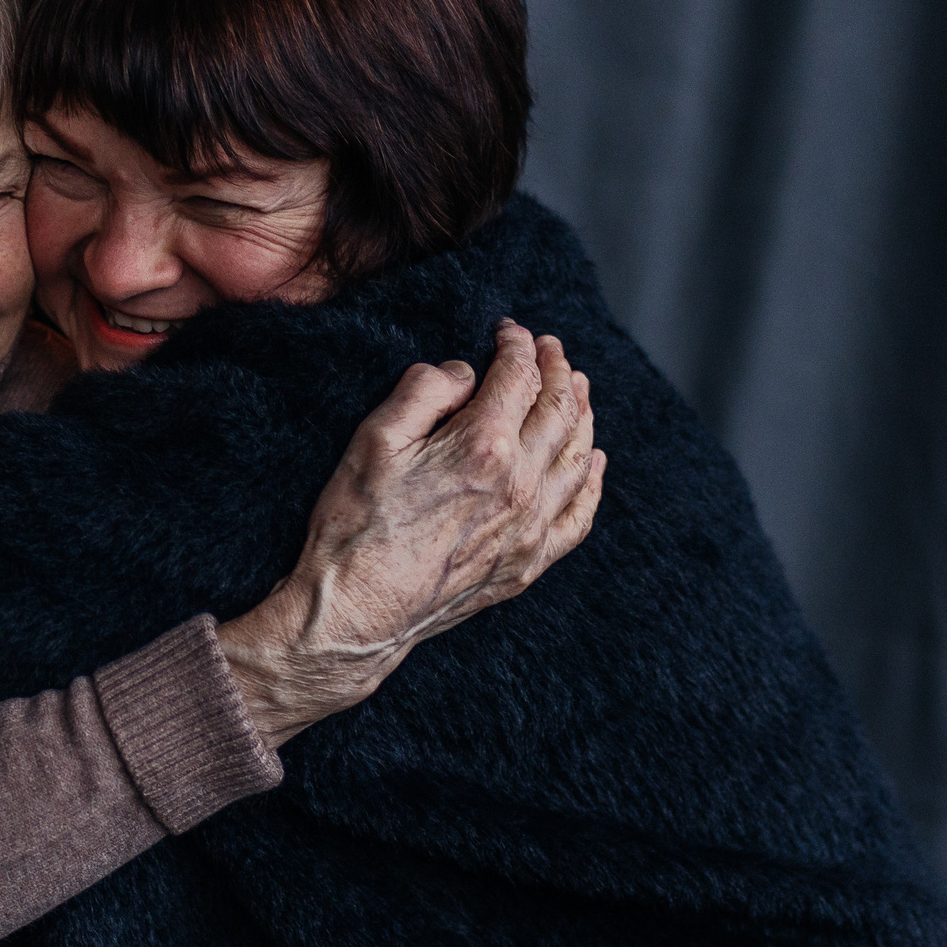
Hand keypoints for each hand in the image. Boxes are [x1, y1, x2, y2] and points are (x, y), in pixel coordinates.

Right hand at [218, 320, 603, 745]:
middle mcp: (520, 485)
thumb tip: (464, 373)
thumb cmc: (354, 527)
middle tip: (550, 348)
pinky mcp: (526, 564)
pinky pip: (578, 517)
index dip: (516, 345)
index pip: (519, 377)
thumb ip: (424, 392)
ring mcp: (529, 528)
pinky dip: (591, 483)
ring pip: (578, 457)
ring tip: (579, 389)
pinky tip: (592, 464)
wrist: (356, 614)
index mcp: (483, 446)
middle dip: (558, 369)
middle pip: (559, 410)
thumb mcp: (374, 441)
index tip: (507, 332)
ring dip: (582, 414)